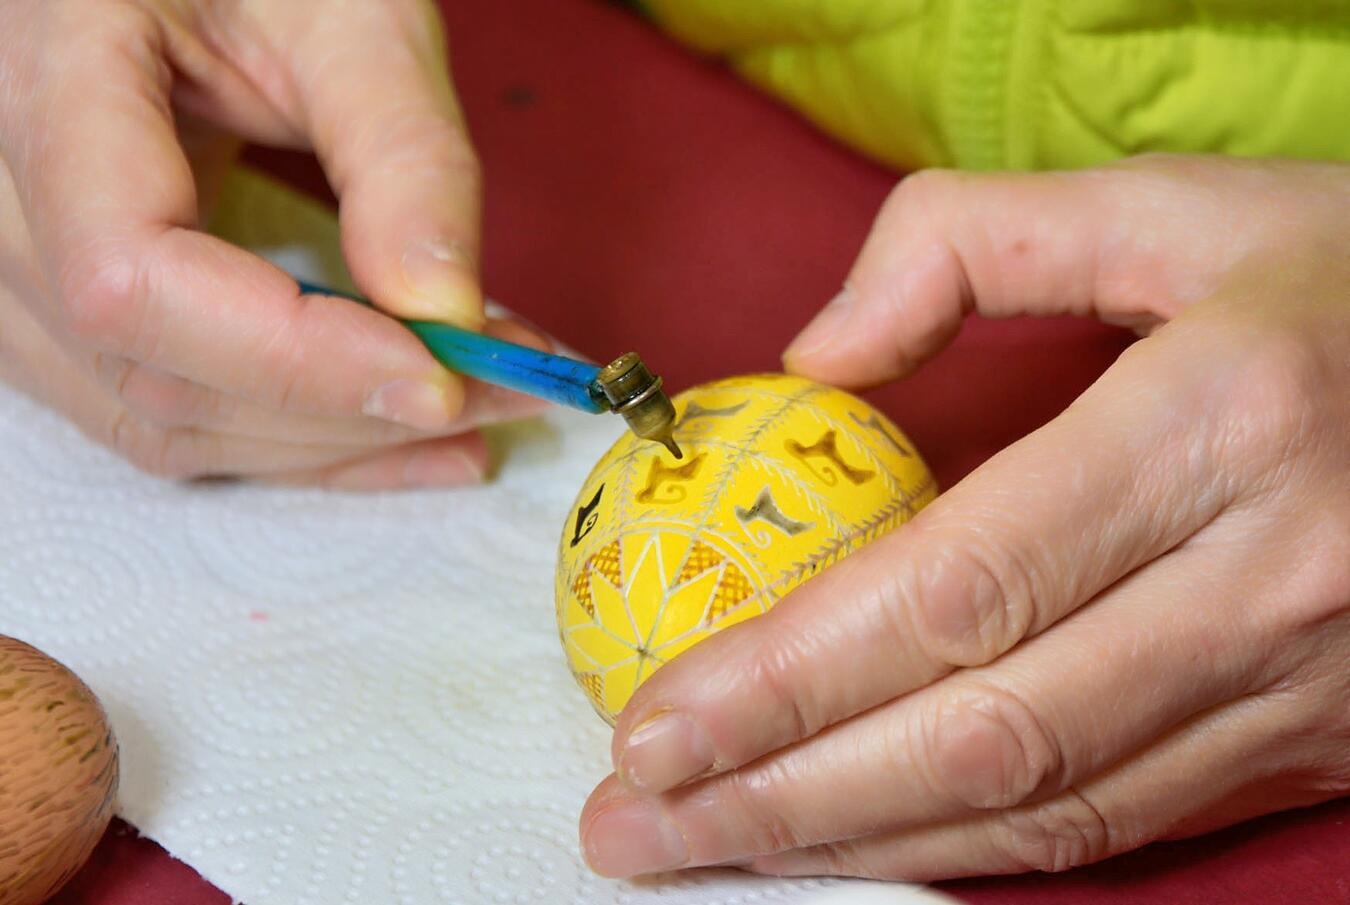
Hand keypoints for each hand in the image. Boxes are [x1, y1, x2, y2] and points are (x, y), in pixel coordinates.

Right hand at [0, 0, 544, 488]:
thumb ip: (401, 153)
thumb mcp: (351, 17)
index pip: (133, 276)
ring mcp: (31, 272)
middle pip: (164, 374)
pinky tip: (402, 441)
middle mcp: (11, 200)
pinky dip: (300, 444)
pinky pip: (173, 417)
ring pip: (171, 420)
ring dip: (340, 444)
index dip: (292, 353)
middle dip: (355, 408)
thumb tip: (446, 313)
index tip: (442, 371)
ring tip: (479, 417)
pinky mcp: (83, 316)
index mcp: (51, 86)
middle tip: (508, 388)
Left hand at [579, 154, 1349, 879]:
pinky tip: (865, 841)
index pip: (955, 588)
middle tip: (632, 823)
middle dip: (783, 795)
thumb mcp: (1171, 208)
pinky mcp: (1321, 744)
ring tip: (709, 851)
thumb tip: (812, 358)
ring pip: (1047, 802)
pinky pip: (1123, 819)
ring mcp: (1308, 686)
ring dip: (858, 843)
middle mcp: (1271, 580)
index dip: (789, 674)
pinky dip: (977, 842)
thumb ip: (968, 247)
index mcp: (1220, 424)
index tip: (655, 717)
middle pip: (982, 729)